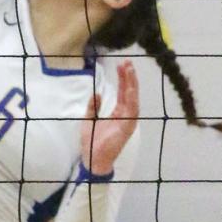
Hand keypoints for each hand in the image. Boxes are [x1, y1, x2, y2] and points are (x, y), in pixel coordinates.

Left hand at [81, 60, 138, 175]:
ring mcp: (128, 121)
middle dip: (129, 77)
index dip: (122, 79)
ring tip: (130, 70)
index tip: (121, 65)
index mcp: (118, 114)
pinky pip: (132, 111)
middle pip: (129, 93)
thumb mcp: (89, 119)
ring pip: (133, 99)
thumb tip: (96, 93)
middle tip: (128, 62)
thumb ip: (93, 106)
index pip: (122, 93)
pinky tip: (129, 88)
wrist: (92, 159)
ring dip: (132, 85)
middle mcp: (125, 116)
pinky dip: (131, 99)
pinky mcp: (127, 128)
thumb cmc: (91, 142)